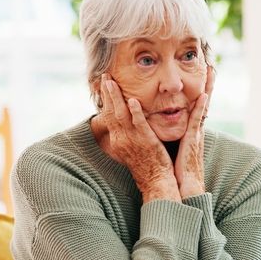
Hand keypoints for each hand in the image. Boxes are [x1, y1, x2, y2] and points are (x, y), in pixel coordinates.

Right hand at [99, 74, 180, 202]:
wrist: (156, 183)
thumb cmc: (148, 167)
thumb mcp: (133, 151)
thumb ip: (129, 137)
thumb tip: (127, 126)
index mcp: (118, 141)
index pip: (109, 116)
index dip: (106, 100)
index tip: (104, 86)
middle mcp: (121, 140)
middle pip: (111, 112)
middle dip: (107, 93)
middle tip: (104, 77)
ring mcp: (133, 141)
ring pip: (121, 115)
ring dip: (116, 97)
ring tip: (112, 82)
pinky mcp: (146, 142)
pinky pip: (139, 124)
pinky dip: (135, 112)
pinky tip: (133, 100)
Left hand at [175, 66, 213, 197]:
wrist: (183, 187)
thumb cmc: (175, 170)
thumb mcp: (171, 147)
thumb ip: (168, 135)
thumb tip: (158, 127)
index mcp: (190, 130)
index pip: (195, 105)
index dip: (199, 90)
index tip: (202, 75)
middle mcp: (195, 129)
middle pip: (203, 100)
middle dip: (208, 83)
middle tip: (211, 64)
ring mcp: (195, 133)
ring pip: (202, 105)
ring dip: (208, 87)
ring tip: (212, 71)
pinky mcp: (192, 139)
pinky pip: (196, 120)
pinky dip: (201, 107)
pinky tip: (203, 95)